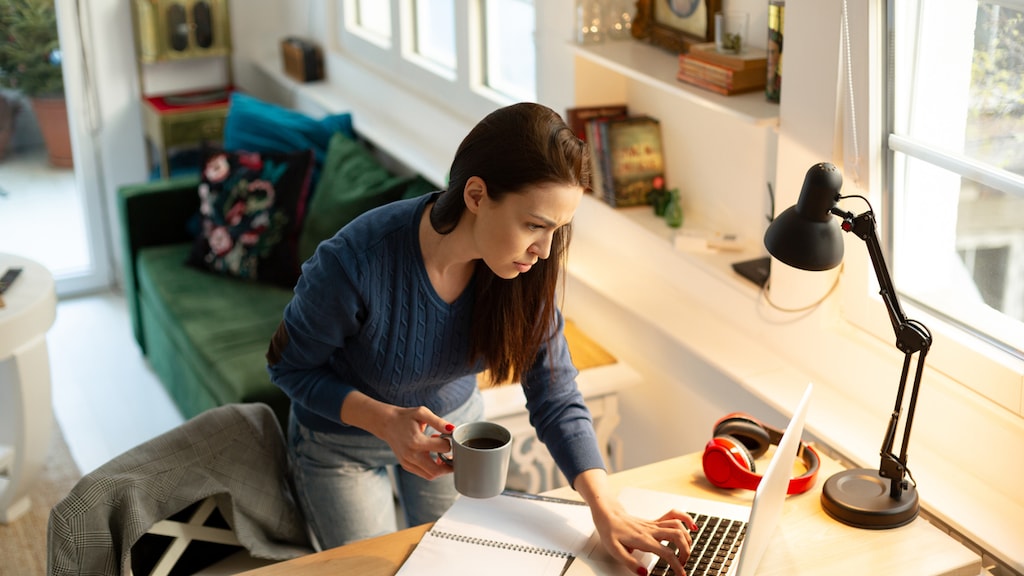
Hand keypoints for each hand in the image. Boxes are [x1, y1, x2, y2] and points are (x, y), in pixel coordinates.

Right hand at [340, 392, 454, 479]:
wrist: (387, 423)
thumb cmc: (406, 417)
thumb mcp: (422, 413)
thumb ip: (438, 421)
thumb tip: (452, 429)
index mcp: (416, 441)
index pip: (442, 448)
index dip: (449, 442)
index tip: (448, 436)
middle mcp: (411, 455)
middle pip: (436, 470)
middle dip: (449, 465)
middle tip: (453, 456)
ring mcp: (407, 462)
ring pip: (430, 475)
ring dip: (440, 469)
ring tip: (442, 455)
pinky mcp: (406, 465)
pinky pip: (423, 473)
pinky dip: (432, 468)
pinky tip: (433, 456)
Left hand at [592, 503, 695, 575]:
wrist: (607, 514)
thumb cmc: (610, 531)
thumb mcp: (614, 550)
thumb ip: (629, 562)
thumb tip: (644, 573)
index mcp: (643, 540)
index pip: (666, 553)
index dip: (677, 565)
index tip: (681, 574)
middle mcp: (651, 531)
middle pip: (677, 537)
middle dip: (685, 552)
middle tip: (683, 563)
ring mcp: (654, 525)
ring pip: (678, 526)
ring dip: (687, 538)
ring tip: (686, 550)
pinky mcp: (654, 521)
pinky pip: (673, 515)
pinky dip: (685, 519)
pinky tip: (692, 526)